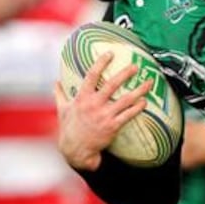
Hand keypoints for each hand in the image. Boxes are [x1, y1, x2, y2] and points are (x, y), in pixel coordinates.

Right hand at [53, 52, 152, 170]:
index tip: (110, 53)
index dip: (101, 63)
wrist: (76, 150)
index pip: (91, 76)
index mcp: (82, 98)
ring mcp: (104, 116)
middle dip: (125, 74)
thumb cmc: (70, 128)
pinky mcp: (112, 126)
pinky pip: (128, 115)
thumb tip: (55, 82)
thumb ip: (60, 94)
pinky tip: (145, 101)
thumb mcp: (63, 110)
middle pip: (112, 85)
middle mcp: (93, 105)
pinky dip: (138, 107)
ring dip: (139, 90)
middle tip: (135, 66)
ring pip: (125, 100)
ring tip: (149, 82)